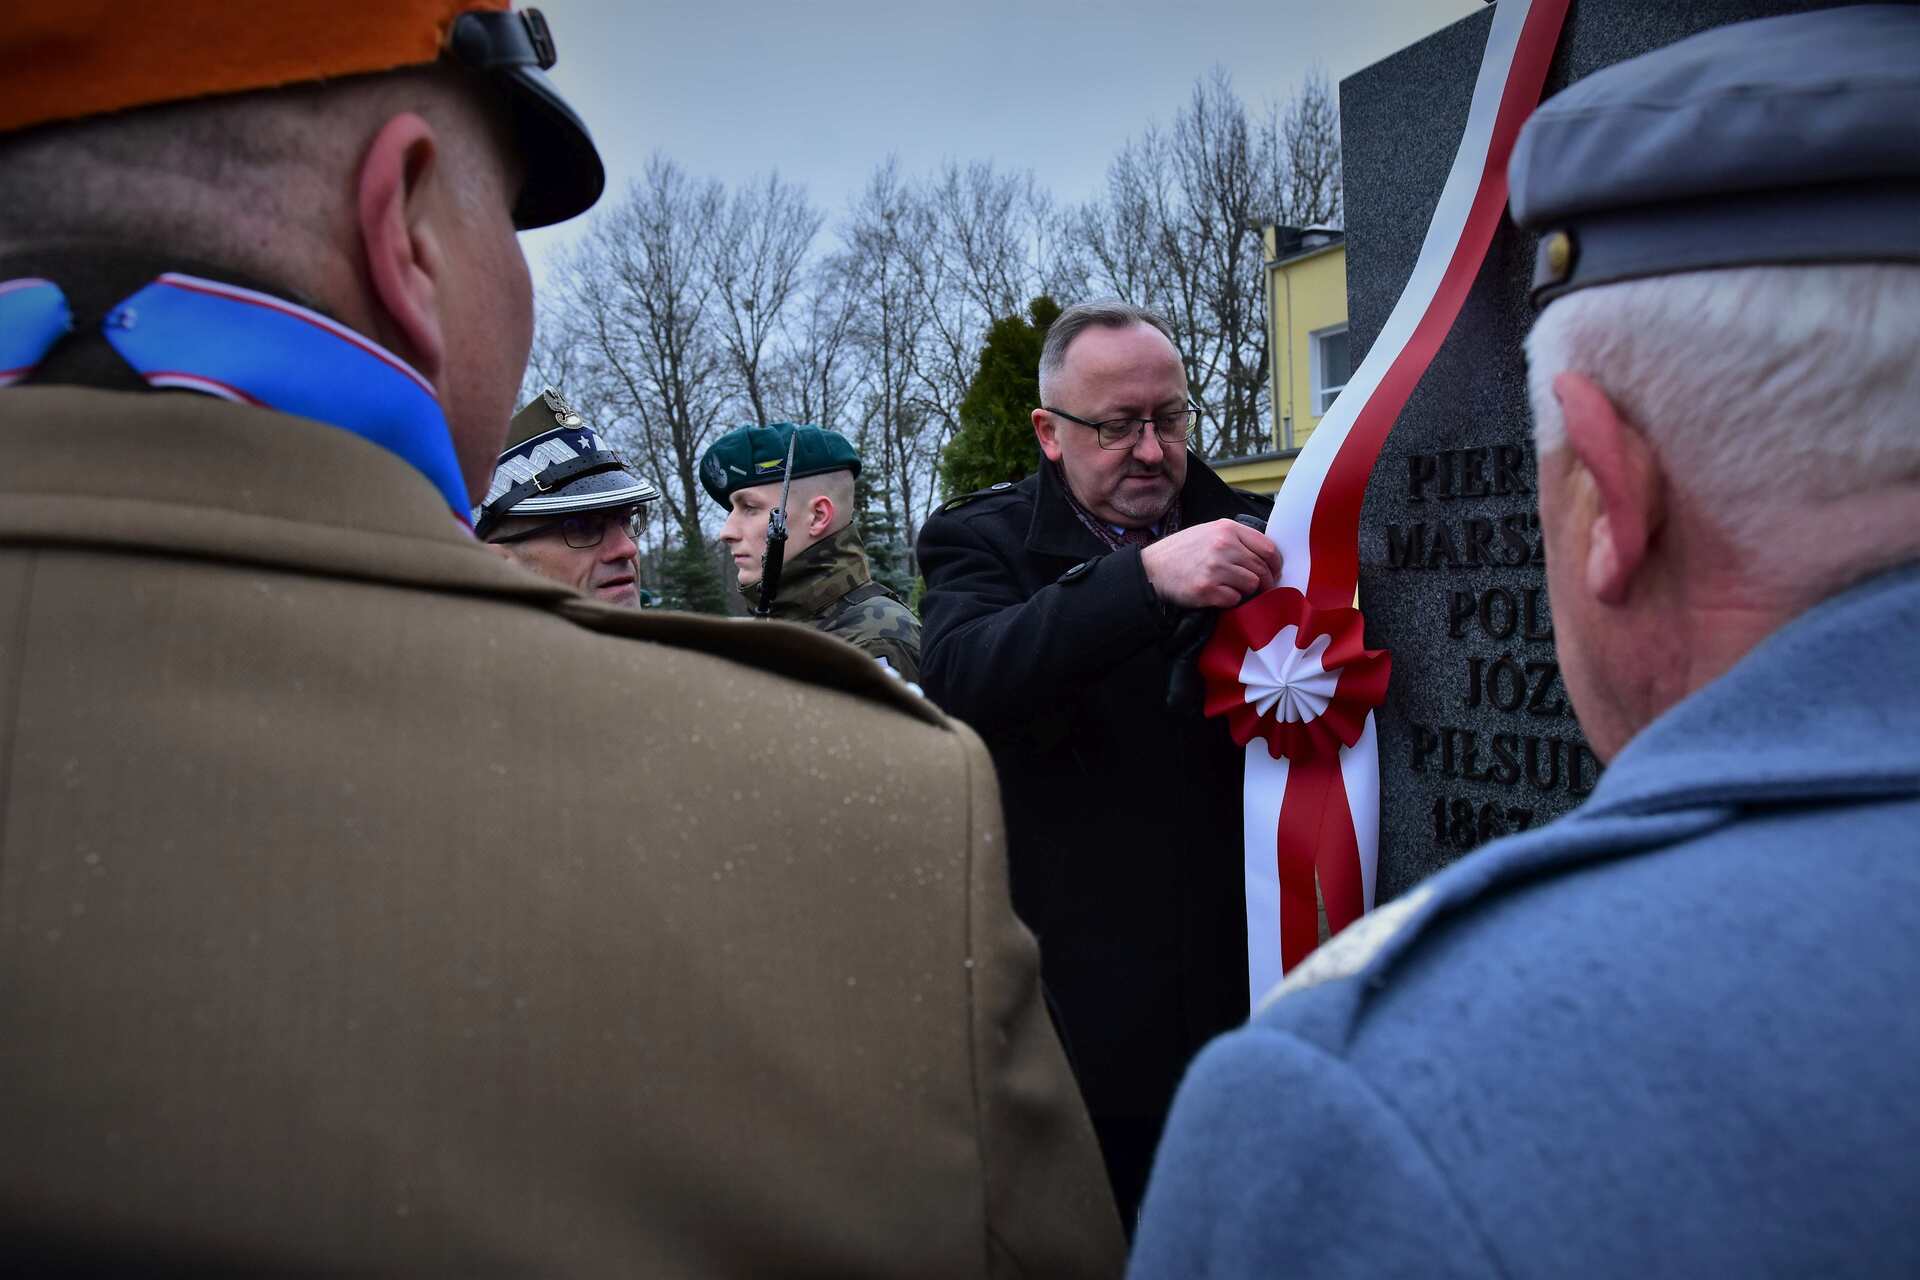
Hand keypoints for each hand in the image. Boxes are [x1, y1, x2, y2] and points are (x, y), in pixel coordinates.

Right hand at [1140, 518, 1282, 608]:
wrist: (1151, 568)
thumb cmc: (1181, 552)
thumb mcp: (1208, 532)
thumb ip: (1236, 538)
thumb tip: (1266, 555)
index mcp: (1227, 529)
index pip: (1268, 548)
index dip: (1275, 563)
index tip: (1274, 571)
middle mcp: (1224, 546)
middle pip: (1262, 568)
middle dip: (1264, 581)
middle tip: (1258, 587)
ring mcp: (1216, 568)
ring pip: (1251, 585)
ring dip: (1244, 590)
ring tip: (1228, 586)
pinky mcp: (1208, 589)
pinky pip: (1235, 599)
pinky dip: (1229, 600)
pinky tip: (1216, 593)